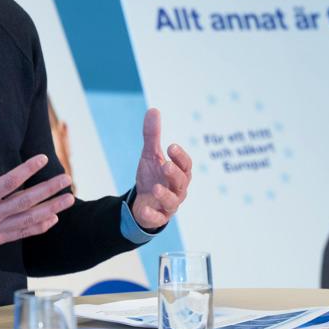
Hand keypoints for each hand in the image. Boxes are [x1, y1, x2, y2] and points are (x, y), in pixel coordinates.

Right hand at [0, 138, 74, 251]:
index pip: (9, 182)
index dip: (27, 170)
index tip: (43, 158)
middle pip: (26, 201)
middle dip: (48, 189)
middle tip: (67, 179)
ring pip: (29, 219)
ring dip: (51, 208)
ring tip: (69, 199)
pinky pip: (22, 233)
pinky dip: (39, 227)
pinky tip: (54, 218)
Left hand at [131, 108, 191, 230]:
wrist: (143, 201)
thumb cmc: (153, 177)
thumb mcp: (150, 155)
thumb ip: (153, 135)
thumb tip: (153, 109)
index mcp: (179, 174)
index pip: (186, 165)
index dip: (180, 157)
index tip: (171, 146)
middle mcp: (178, 190)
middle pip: (182, 183)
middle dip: (175, 174)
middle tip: (165, 165)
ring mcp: (168, 205)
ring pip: (172, 202)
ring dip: (165, 195)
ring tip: (156, 187)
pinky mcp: (158, 218)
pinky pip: (157, 219)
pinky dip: (152, 214)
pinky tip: (144, 208)